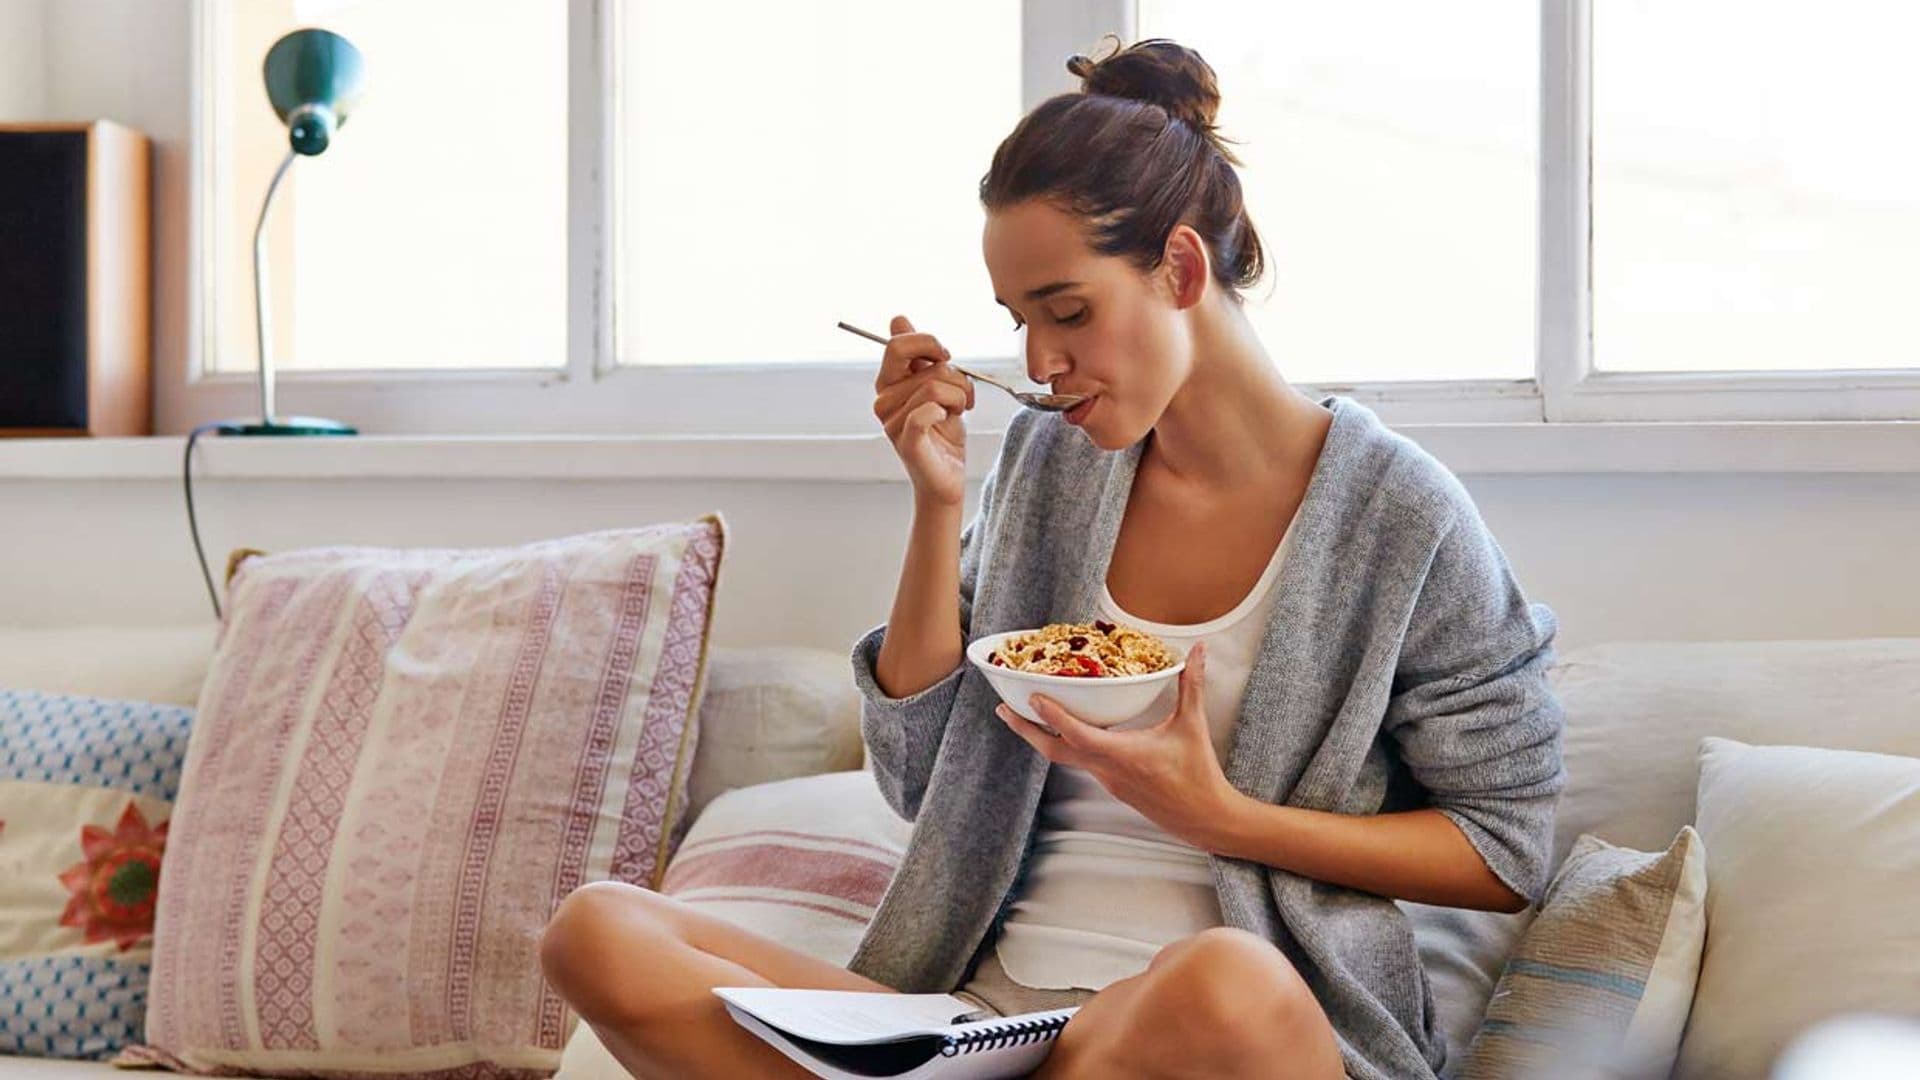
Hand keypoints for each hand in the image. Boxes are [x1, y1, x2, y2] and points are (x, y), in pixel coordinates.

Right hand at [872, 315, 973, 507]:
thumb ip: (919, 355)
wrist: (948, 474)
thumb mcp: (936, 386)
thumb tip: (898, 319)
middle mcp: (883, 402)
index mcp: (888, 384)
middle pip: (926, 366)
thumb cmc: (942, 431)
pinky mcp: (907, 443)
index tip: (947, 357)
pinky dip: (945, 413)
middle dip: (955, 377)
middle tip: (961, 396)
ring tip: (957, 413)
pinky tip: (946, 422)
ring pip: (935, 388)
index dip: (929, 344)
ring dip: (959, 398)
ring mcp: (892, 423)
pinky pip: (926, 412)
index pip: (898, 345)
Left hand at [994, 642, 1239, 849]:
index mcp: (1123, 754)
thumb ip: (1192, 685)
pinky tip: (1066, 730)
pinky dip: (1065, 744)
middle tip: (1003, 710)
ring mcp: (1107, 780)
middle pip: (1054, 751)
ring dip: (1042, 737)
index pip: (1077, 734)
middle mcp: (1107, 770)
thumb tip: (1197, 650)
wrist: (1205, 818)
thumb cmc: (1199, 775)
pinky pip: (1080, 762)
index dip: (1053, 715)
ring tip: (1026, 715)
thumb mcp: (1193, 725)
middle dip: (1026, 730)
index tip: (1031, 697)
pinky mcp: (1112, 785)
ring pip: (1064, 758)